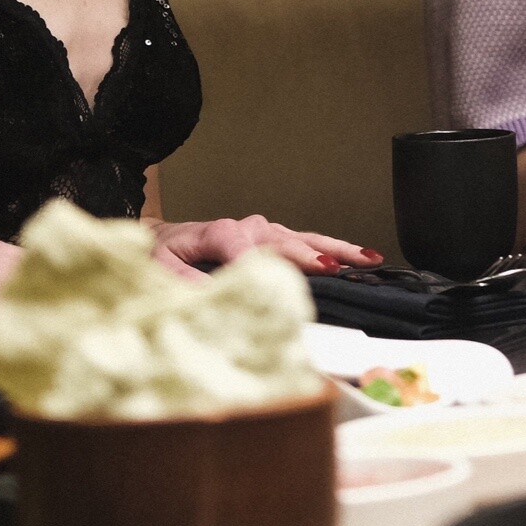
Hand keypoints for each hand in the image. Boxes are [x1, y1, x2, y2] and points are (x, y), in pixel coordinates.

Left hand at [150, 216, 384, 276]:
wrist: (169, 239)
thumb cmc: (163, 255)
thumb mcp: (159, 268)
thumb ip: (180, 281)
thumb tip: (207, 298)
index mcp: (216, 232)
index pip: (237, 242)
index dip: (252, 259)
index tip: (268, 278)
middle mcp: (246, 227)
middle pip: (281, 240)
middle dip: (308, 254)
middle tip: (333, 269)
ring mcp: (265, 232)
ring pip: (304, 239)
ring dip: (336, 250)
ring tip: (366, 260)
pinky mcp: (275, 240)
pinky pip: (308, 244)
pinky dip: (336, 251)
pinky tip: (362, 258)